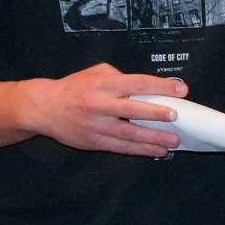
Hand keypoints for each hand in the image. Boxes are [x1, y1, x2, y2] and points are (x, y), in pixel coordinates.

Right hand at [23, 63, 184, 156]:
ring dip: (153, 139)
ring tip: (173, 141)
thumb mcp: (96, 73)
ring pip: (129, 134)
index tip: (181, 90)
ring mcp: (96, 125)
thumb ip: (120, 77)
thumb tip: (147, 86)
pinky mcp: (94, 141)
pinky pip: (121, 147)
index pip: (137, 83)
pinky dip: (140, 150)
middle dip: (156, 114)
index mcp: (103, 84)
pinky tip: (157, 151)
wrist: (43, 108)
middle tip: (176, 117)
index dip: (161, 86)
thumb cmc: (74, 88)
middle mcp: (100, 104)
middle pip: (133, 109)